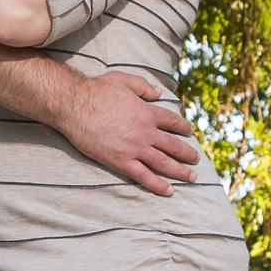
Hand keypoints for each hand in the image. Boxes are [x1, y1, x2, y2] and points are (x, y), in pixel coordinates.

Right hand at [58, 71, 200, 195]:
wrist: (74, 106)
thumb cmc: (96, 90)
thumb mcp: (123, 79)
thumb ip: (143, 86)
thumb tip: (158, 92)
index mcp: (147, 112)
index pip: (173, 121)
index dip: (184, 128)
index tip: (190, 133)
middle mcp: (145, 132)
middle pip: (174, 145)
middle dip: (188, 154)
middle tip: (196, 160)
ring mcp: (134, 148)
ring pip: (164, 163)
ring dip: (180, 171)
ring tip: (192, 178)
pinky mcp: (120, 161)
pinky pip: (143, 176)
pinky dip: (157, 184)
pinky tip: (168, 190)